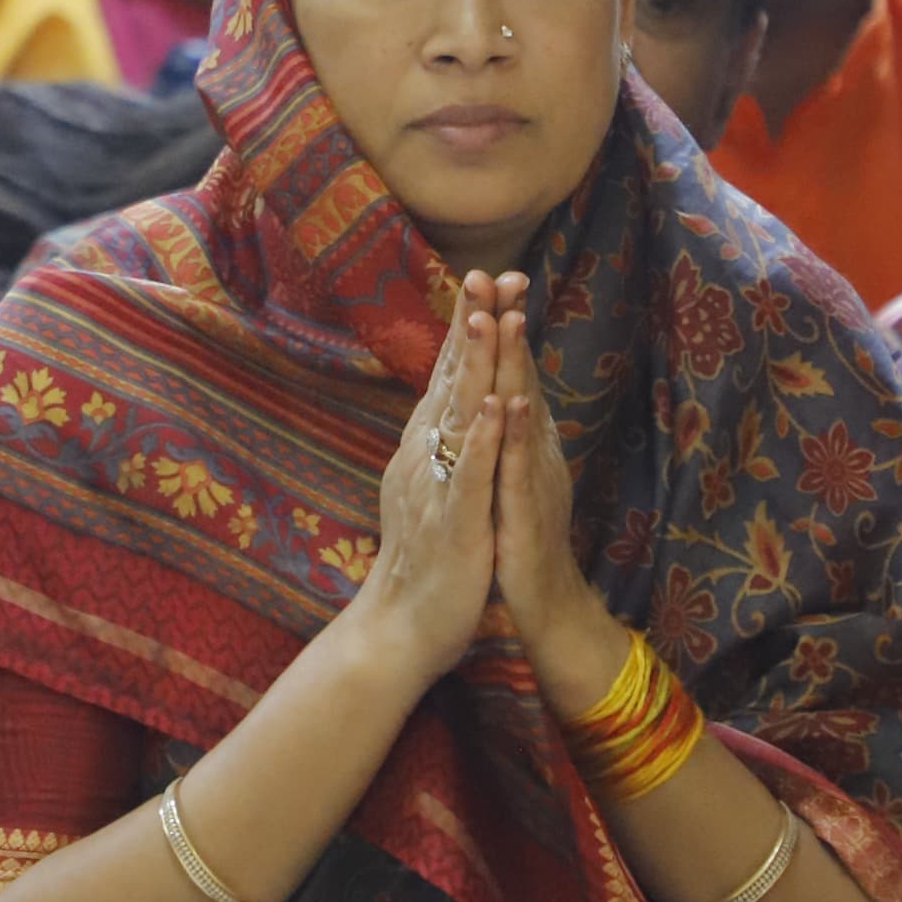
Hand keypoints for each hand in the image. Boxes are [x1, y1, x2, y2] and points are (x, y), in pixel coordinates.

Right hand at [354, 283, 500, 693]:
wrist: (401, 626)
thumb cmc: (426, 556)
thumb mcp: (432, 484)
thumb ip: (440, 442)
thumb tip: (450, 400)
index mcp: (427, 447)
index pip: (448, 375)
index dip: (468, 325)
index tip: (488, 277)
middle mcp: (426, 456)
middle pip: (450, 381)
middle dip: (472, 326)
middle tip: (489, 274)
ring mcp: (439, 487)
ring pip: (459, 417)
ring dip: (475, 366)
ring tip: (491, 318)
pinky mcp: (456, 523)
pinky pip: (472, 475)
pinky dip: (485, 439)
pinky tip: (500, 407)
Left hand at [480, 280, 627, 713]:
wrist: (546, 605)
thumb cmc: (522, 539)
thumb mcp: (511, 474)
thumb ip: (510, 431)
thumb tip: (503, 388)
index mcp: (526, 441)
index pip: (513, 371)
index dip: (505, 324)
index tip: (495, 274)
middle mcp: (536, 451)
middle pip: (523, 377)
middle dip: (513, 326)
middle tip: (506, 274)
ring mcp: (534, 480)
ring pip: (525, 414)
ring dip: (516, 367)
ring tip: (508, 320)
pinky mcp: (526, 515)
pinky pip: (520, 471)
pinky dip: (516, 437)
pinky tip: (510, 407)